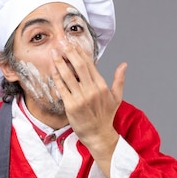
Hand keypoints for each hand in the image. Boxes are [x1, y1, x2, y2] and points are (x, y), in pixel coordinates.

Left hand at [51, 44, 126, 175]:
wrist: (98, 135)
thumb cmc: (105, 116)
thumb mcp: (116, 97)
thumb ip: (119, 80)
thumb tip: (124, 65)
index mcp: (102, 86)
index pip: (90, 65)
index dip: (81, 53)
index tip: (73, 43)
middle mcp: (92, 90)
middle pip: (79, 66)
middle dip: (70, 53)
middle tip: (62, 42)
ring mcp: (81, 98)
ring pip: (69, 76)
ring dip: (60, 63)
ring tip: (54, 52)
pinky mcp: (71, 106)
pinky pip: (62, 88)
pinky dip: (57, 78)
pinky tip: (52, 70)